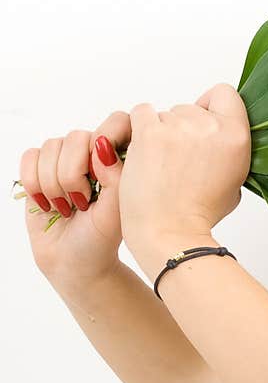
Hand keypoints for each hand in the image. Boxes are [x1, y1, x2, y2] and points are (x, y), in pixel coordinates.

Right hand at [18, 111, 131, 293]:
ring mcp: (66, 160)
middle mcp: (94, 154)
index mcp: (122, 158)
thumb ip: (117, 177)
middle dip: (73, 174)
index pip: (117, 121)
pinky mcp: (40, 169)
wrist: (74, 261)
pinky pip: (29, 157)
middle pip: (77, 137)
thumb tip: (101, 146)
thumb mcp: (118, 211)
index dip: (106, 138)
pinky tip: (48, 203)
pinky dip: (34, 182)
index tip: (100, 171)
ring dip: (53, 182)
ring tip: (68, 206)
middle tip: (83, 202)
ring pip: (51, 147)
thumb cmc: (101, 238)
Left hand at [119, 83, 250, 268]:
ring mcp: (179, 127)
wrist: (171, 232)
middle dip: (184, 128)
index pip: (225, 94)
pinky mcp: (149, 132)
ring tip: (160, 164)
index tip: (204, 125)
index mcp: (237, 137)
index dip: (213, 107)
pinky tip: (142, 151)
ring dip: (160, 132)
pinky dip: (139, 128)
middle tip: (179, 158)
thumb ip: (229, 151)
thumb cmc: (200, 213)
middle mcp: (211, 127)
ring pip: (165, 113)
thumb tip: (217, 135)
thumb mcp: (235, 181)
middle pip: (191, 107)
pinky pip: (142, 113)